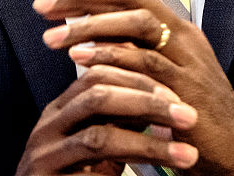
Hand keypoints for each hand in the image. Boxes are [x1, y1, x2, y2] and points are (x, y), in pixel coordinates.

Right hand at [15, 63, 199, 174]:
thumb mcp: (96, 141)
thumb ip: (119, 119)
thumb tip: (162, 95)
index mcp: (60, 110)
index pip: (97, 75)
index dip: (139, 80)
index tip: (177, 95)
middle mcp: (48, 129)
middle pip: (98, 98)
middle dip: (148, 103)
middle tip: (188, 116)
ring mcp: (45, 159)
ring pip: (99, 139)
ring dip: (149, 145)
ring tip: (187, 154)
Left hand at [33, 0, 233, 175]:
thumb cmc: (192, 114)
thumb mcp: (161, 76)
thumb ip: (133, 52)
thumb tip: (88, 35)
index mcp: (179, 29)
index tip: (53, 0)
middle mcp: (185, 37)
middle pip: (134, 1)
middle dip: (87, 0)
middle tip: (46, 9)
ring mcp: (188, 62)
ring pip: (139, 27)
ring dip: (92, 29)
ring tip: (55, 37)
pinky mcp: (187, 90)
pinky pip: (146, 66)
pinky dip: (112, 58)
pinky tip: (82, 61)